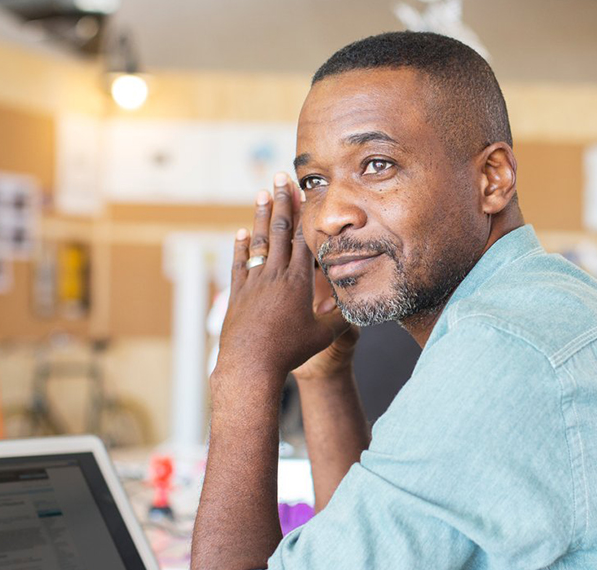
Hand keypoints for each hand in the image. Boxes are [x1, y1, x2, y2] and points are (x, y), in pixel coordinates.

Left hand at [212, 173, 347, 386]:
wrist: (250, 364)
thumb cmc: (289, 351)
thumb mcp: (322, 335)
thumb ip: (340, 317)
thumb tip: (358, 305)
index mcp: (298, 281)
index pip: (303, 239)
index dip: (304, 214)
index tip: (304, 191)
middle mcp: (274, 275)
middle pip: (279, 231)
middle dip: (281, 201)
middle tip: (279, 177)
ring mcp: (253, 282)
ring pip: (258, 242)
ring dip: (260, 216)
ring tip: (261, 193)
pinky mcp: (238, 293)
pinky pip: (241, 263)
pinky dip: (242, 246)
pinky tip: (242, 233)